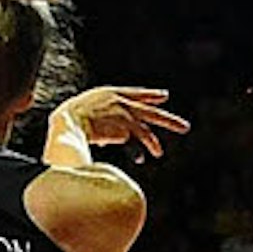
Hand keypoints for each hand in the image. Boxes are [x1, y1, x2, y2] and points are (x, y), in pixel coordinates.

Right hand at [50, 86, 186, 159]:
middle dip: (168, 120)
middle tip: (185, 127)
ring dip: (153, 142)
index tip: (163, 96)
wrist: (68, 121)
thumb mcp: (84, 114)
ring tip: (161, 151)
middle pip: (149, 110)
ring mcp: (125, 116)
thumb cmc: (68, 120)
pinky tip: (145, 157)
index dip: (150, 95)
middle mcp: (121, 103)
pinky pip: (137, 142)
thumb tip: (106, 139)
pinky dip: (141, 150)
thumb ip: (99, 123)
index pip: (135, 93)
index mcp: (110, 94)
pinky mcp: (125, 129)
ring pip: (147, 128)